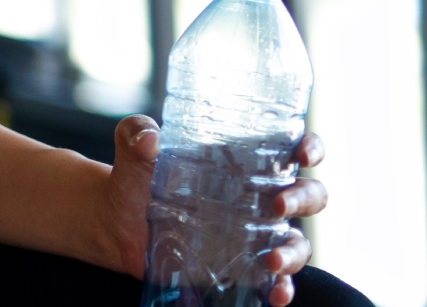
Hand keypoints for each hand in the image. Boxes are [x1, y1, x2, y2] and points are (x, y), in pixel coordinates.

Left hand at [95, 119, 331, 304]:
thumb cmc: (134, 180)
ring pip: (298, 241)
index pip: (291, 150)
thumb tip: (148, 137)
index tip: (304, 154)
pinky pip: (277, 279)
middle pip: (308, 195)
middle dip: (304, 198)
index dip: (309, 149)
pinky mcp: (244, 265)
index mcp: (243, 162)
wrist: (116, 224)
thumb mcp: (133, 152)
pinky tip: (276, 294)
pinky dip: (283, 287)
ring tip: (273, 260)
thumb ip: (135, 134)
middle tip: (279, 205)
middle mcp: (259, 198)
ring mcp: (255, 234)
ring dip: (295, 251)